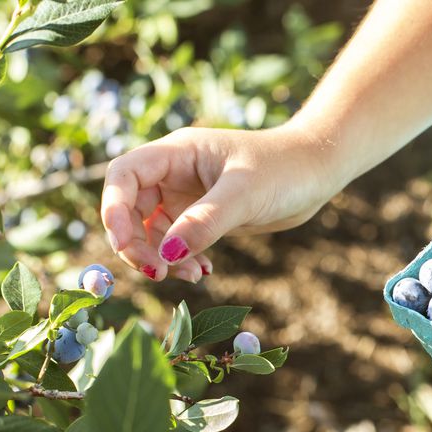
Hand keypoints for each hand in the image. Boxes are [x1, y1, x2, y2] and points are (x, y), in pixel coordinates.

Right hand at [100, 123, 339, 281]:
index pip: (123, 176)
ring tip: (192, 277)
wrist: (318, 171)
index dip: (113, 210)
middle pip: (130, 209)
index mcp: (176, 153)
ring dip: (162, 257)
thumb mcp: (244, 195)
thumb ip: (205, 223)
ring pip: (153, 230)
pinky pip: (178, 241)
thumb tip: (166, 255)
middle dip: (137, 244)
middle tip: (159, 273)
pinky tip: (204, 272)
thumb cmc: (285, 169)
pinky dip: (183, 260)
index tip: (124, 245)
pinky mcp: (204, 216)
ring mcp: (188, 195)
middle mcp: (175, 172)